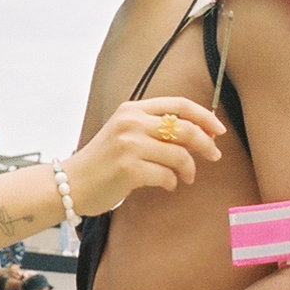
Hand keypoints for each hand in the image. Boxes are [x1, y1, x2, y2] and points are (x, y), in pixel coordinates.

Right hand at [63, 97, 223, 216]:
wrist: (70, 184)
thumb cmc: (102, 162)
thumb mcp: (125, 133)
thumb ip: (154, 129)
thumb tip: (198, 134)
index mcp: (132, 109)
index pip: (179, 105)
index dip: (205, 116)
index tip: (218, 131)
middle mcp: (131, 123)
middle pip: (185, 128)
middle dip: (206, 144)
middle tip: (214, 156)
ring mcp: (129, 145)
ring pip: (179, 155)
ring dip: (189, 169)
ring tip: (186, 177)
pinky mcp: (128, 169)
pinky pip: (167, 176)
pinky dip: (171, 182)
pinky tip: (166, 185)